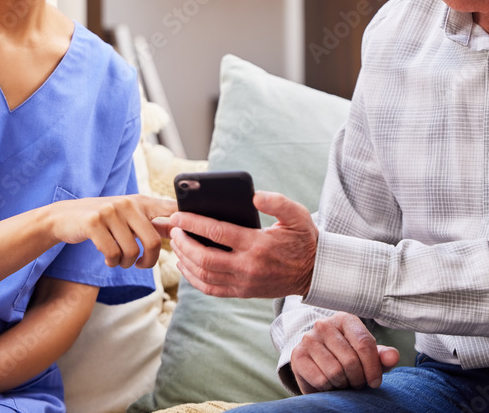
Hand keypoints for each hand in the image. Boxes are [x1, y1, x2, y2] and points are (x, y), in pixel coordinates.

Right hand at [50, 194, 175, 268]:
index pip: (171, 209)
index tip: (186, 237)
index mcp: (141, 201)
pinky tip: (107, 259)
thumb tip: (179, 231)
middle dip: (149, 260)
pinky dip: (112, 263)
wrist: (64, 217)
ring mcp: (110, 212)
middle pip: (153, 241)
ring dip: (125, 263)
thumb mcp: (128, 216)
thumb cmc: (103, 220)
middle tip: (141, 264)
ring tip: (118, 259)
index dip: (184, 223)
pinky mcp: (93, 223)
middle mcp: (128, 203)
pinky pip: (112, 254)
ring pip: (131, 251)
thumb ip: (151, 221)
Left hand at [169, 191, 316, 298]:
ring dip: (185, 260)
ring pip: (204, 275)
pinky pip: (211, 289)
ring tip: (176, 244)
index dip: (193, 223)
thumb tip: (254, 196)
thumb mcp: (298, 215)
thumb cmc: (303, 239)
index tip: (177, 216)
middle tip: (173, 229)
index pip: (217, 233)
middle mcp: (248, 266)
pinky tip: (186, 265)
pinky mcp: (243, 292)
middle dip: (183, 242)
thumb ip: (277, 202)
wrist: (314, 272)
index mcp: (258, 244)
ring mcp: (244, 282)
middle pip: (204, 258)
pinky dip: (193, 279)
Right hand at [290, 312, 399, 393]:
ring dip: (343, 384)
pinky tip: (329, 383)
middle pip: (350, 360)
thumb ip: (382, 356)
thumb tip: (393, 356)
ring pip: (335, 372)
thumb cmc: (347, 357)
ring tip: (343, 381)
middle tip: (356, 382)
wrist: (317, 362)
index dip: (373, 368)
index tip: (375, 382)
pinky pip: (321, 380)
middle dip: (358, 379)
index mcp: (345, 319)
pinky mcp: (298, 355)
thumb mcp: (367, 356)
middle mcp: (324, 324)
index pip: (364, 343)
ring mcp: (308, 338)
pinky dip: (329, 388)